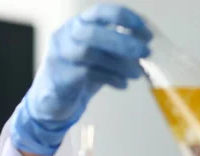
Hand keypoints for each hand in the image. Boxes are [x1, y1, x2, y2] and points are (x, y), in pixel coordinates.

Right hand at [10, 3, 151, 155]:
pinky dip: (110, 78)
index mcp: (78, 24)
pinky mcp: (60, 77)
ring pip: (89, 53)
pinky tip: (122, 84)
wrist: (54, 100)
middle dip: (123, 41)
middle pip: (93, 32)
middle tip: (145, 52)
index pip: (100, 12)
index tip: (145, 31)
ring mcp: (60, 56)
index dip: (124, 18)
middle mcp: (66, 36)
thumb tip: (146, 41)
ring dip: (119, 64)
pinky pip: (87, 74)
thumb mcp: (100, 53)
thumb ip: (118, 46)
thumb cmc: (80, 72)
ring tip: (136, 74)